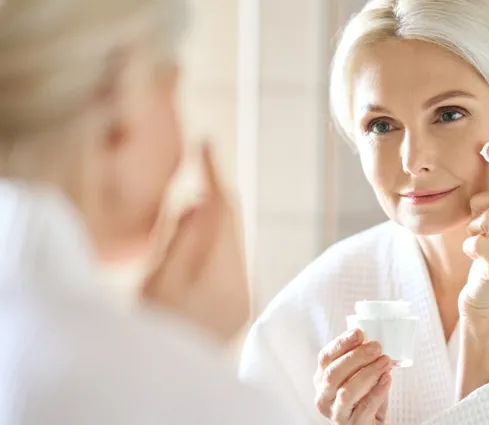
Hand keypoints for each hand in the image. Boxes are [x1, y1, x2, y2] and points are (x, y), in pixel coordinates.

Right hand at [140, 142, 248, 343]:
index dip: (214, 174)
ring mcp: (242, 298)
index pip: (222, 212)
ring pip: (232, 241)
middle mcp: (239, 287)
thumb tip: (201, 200)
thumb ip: (180, 241)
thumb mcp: (155, 282)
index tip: (206, 142)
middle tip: (202, 164)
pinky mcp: (238, 306)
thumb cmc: (150, 330)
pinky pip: (230, 260)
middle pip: (232, 225)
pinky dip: (215, 242)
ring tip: (195, 197)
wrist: (165, 379)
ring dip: (215, 218)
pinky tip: (198, 236)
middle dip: (216, 194)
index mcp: (218, 279)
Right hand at [314, 329, 392, 424]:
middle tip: (377, 347)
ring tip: (385, 362)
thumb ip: (361, 360)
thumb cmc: (363, 398)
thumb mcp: (357, 377)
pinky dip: (378, 390)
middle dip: (356, 357)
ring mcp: (336, 413)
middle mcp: (323, 397)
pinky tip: (387, 379)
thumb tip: (373, 340)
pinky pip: (365, 406)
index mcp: (322, 379)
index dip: (341, 343)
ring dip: (368, 373)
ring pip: (347, 391)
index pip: (325, 357)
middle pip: (333, 373)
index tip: (358, 332)